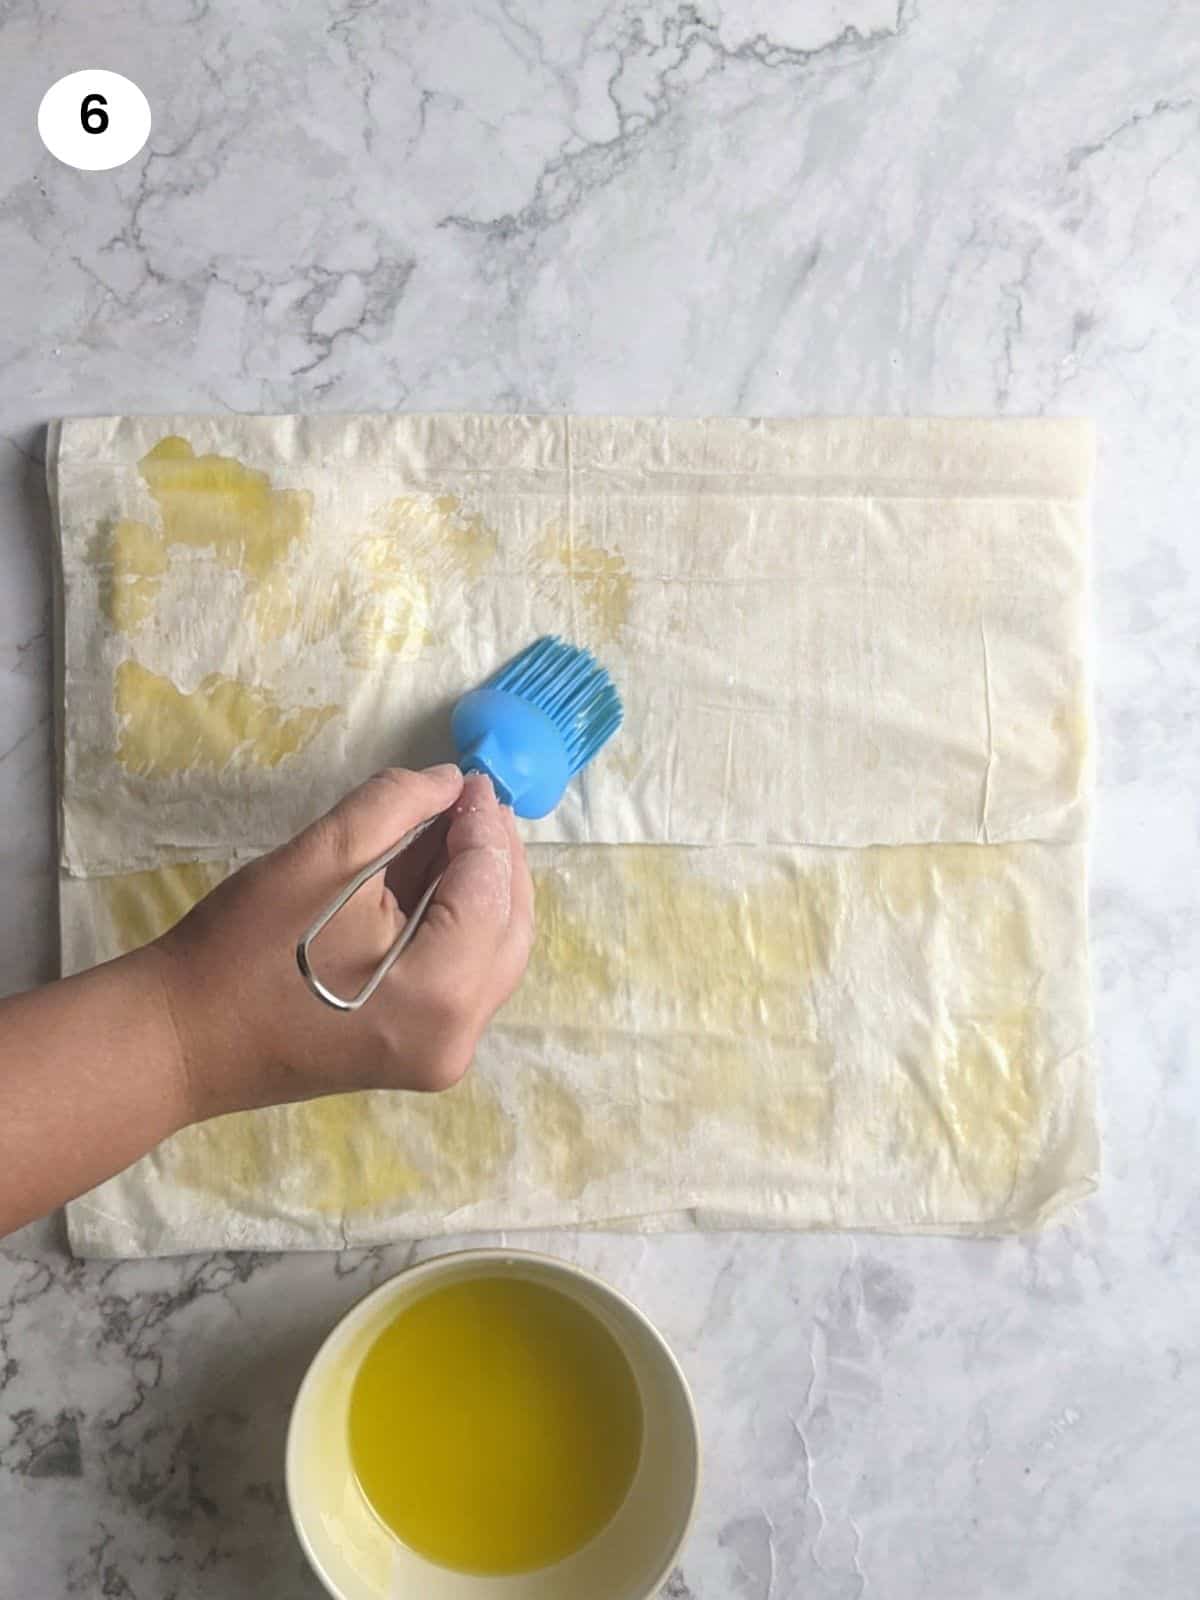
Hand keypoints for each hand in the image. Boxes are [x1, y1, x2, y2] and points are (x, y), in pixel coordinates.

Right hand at [154, 765, 534, 1121]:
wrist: (182, 1039)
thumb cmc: (242, 947)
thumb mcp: (321, 855)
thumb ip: (397, 807)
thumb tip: (452, 782)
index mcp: (439, 990)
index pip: (489, 890)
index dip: (484, 825)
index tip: (472, 777)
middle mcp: (459, 1034)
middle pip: (510, 927)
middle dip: (496, 857)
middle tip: (472, 800)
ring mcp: (446, 1052)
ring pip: (496, 953)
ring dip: (483, 889)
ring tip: (456, 829)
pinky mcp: (426, 1053)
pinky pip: (468, 977)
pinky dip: (463, 925)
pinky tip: (438, 878)